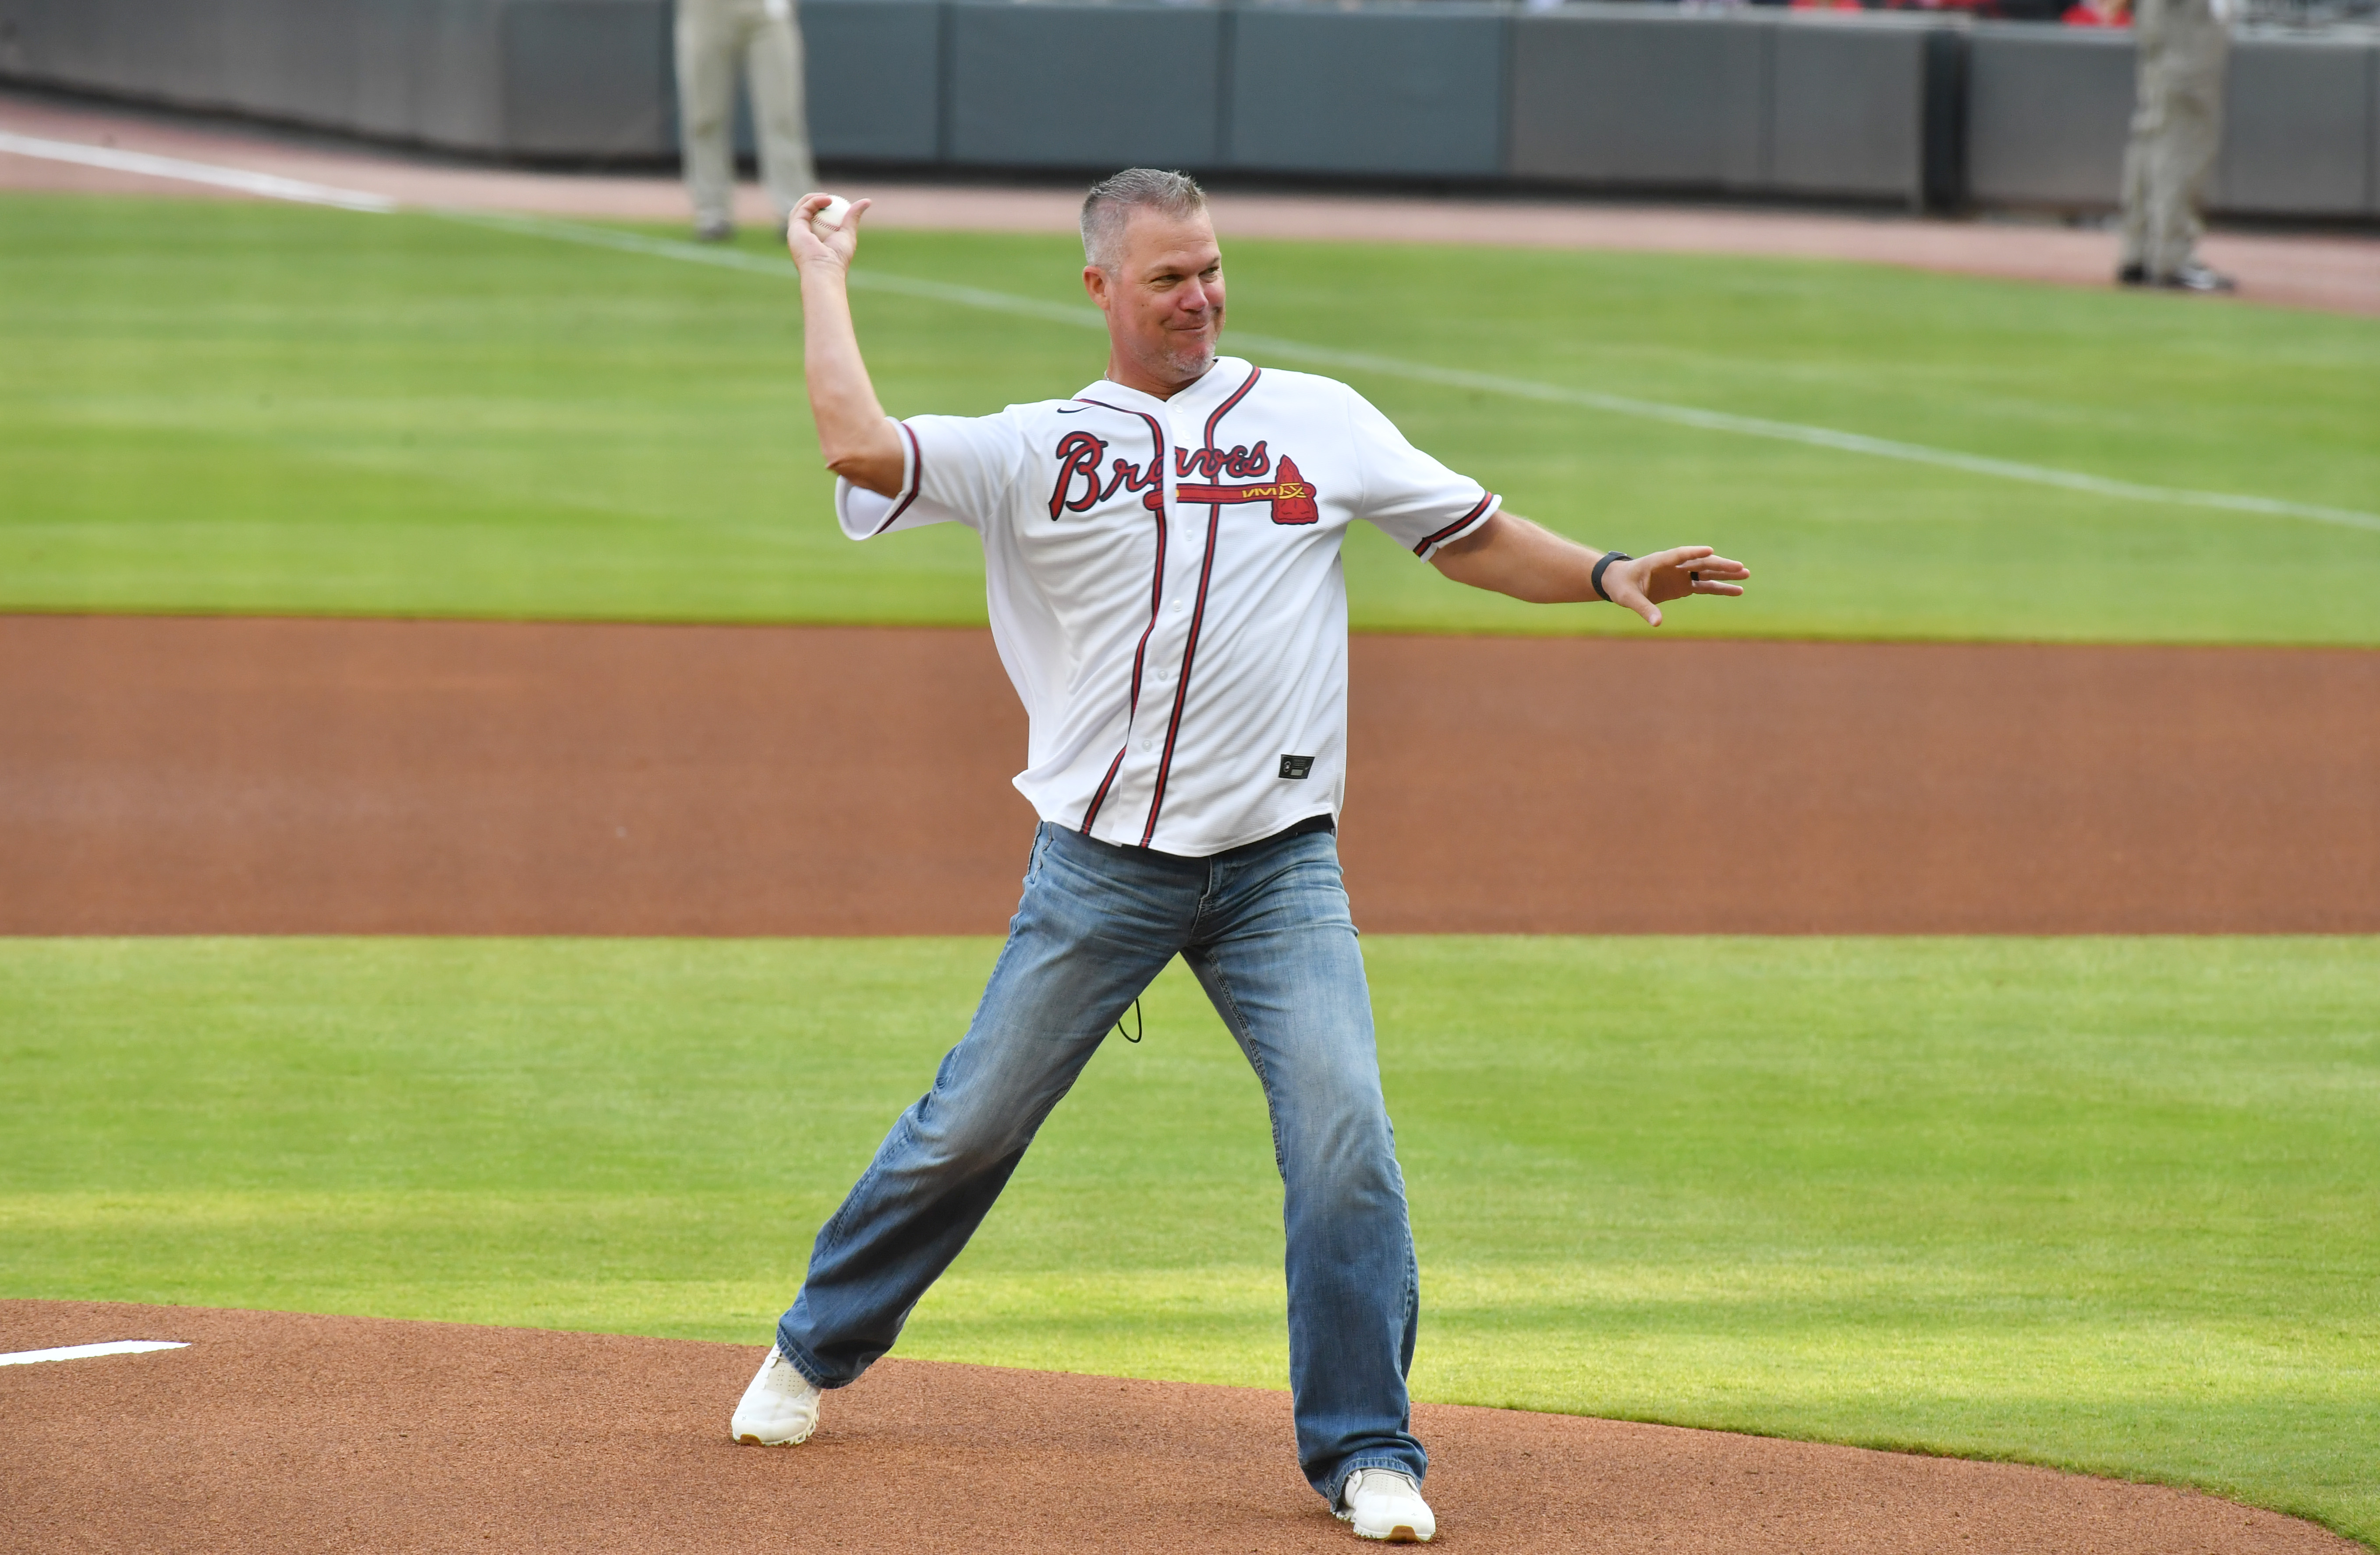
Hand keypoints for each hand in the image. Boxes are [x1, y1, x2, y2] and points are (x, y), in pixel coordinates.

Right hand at [785, 193, 871, 272]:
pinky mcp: (794, 228)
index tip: (836, 203)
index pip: (816, 221)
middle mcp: (802, 237)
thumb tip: (867, 201)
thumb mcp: (848, 234)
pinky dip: (814, 201)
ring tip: (828, 197)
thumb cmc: (838, 258)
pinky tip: (827, 200)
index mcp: (812, 241)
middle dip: (815, 202)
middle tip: (830, 198)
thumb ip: (853, 217)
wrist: (825, 270)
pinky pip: (803, 209)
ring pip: (801, 208)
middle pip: (805, 213)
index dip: (824, 209)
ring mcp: (796, 232)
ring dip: (813, 198)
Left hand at [1602, 545, 1748, 627]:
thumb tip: (1657, 623)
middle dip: (1719, 564)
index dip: (1693, 553)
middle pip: (1699, 562)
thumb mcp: (1628, 598)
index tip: (1710, 550)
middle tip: (1739, 567)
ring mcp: (1680, 575)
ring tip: (1745, 574)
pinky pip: (1704, 586)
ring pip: (1706, 572)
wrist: (1619, 582)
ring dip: (1725, 573)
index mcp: (1657, 562)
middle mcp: (1673, 566)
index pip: (1679, 555)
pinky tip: (1737, 590)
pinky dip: (1720, 588)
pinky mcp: (1684, 585)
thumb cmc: (1621, 586)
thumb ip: (1644, 608)